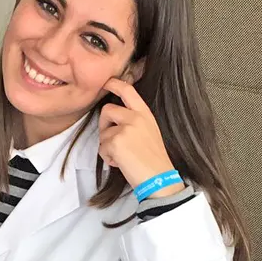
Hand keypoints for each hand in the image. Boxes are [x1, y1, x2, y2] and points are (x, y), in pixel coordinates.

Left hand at [98, 78, 183, 197]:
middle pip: (107, 110)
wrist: (159, 178)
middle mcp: (135, 117)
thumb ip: (134, 121)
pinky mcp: (116, 141)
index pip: (128, 91)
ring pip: (103, 132)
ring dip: (107, 146)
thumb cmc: (154, 160)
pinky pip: (102, 147)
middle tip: (112, 140)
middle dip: (104, 125)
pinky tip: (121, 163)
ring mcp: (125, 128)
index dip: (115, 84)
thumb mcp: (150, 132)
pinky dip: (108, 158)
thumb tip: (115, 120)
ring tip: (122, 156)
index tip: (107, 82)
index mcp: (145, 114)